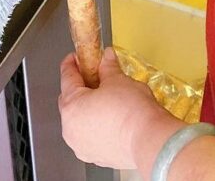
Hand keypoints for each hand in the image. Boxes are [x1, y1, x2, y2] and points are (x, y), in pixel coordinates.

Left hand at [59, 46, 166, 168]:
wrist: (147, 140)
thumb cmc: (130, 110)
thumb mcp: (117, 79)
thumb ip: (107, 66)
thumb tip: (107, 58)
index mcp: (71, 106)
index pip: (67, 77)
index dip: (71, 63)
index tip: (75, 57)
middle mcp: (70, 129)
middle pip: (69, 100)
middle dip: (79, 86)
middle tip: (92, 75)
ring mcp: (81, 145)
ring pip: (78, 121)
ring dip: (86, 108)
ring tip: (104, 97)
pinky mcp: (94, 157)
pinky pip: (89, 136)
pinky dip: (95, 125)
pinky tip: (110, 118)